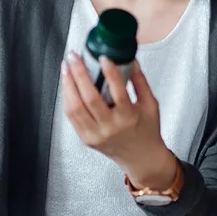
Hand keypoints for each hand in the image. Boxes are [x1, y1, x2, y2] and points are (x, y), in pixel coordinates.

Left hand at [61, 50, 175, 189]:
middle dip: (79, 74)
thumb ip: (140, 81)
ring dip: (68, 85)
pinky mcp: (86, 139)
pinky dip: (67, 99)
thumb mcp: (150, 104)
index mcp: (128, 117)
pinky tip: (67, 86)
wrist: (142, 158)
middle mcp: (110, 127)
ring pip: (75, 108)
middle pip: (89, 98)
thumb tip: (130, 59)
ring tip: (66, 68)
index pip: (118, 92)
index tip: (103, 57)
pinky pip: (72, 117)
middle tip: (75, 57)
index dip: (109, 72)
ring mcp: (95, 135)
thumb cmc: (147, 131)